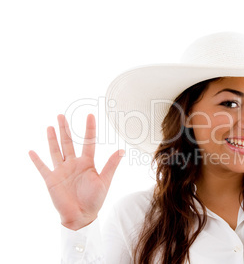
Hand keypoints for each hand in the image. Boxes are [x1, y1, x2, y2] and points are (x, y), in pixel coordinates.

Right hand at [28, 114, 123, 229]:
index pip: (88, 142)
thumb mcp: (104, 181)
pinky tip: (32, 151)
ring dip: (52, 139)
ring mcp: (62, 171)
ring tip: (51, 126)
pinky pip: (42, 168)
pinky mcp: (52, 180)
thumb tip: (122, 150)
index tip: (90, 115)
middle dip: (65, 129)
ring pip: (56, 151)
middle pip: (68, 143)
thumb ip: (111, 165)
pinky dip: (37, 160)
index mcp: (87, 163)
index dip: (89, 129)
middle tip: (61, 115)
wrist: (82, 216)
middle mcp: (73, 164)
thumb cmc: (95, 199)